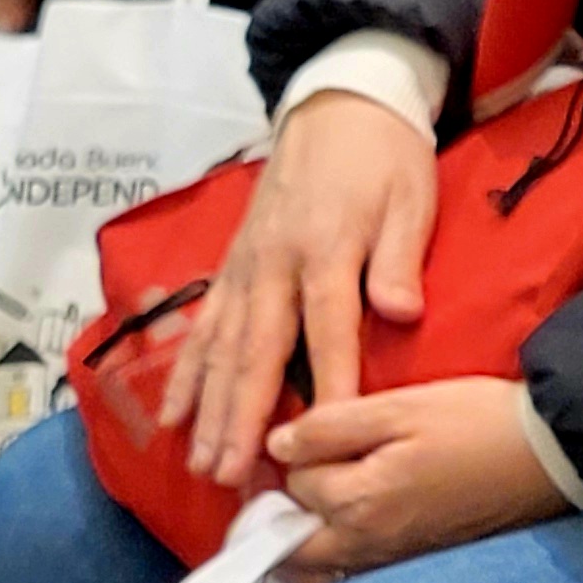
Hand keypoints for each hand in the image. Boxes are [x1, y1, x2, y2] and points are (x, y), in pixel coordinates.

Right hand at [165, 92, 438, 489]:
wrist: (339, 107)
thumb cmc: (386, 158)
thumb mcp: (411, 199)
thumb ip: (400, 259)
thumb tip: (403, 315)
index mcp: (327, 248)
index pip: (330, 328)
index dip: (331, 384)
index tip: (327, 436)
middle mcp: (274, 264)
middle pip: (259, 351)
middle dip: (244, 417)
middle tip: (233, 476)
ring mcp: (245, 267)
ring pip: (223, 349)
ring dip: (210, 409)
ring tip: (201, 463)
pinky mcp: (230, 266)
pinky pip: (202, 327)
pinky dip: (186, 373)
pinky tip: (172, 416)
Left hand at [273, 378, 571, 576]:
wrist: (552, 456)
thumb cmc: (479, 423)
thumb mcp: (403, 406)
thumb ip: (333, 426)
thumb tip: (277, 444)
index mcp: (358, 502)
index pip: (293, 484)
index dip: (299, 452)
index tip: (318, 431)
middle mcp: (367, 544)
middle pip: (290, 550)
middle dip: (281, 516)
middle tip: (298, 478)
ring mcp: (392, 560)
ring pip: (320, 566)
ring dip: (307, 536)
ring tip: (323, 497)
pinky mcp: (416, 562)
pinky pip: (354, 569)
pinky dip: (340, 550)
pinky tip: (360, 516)